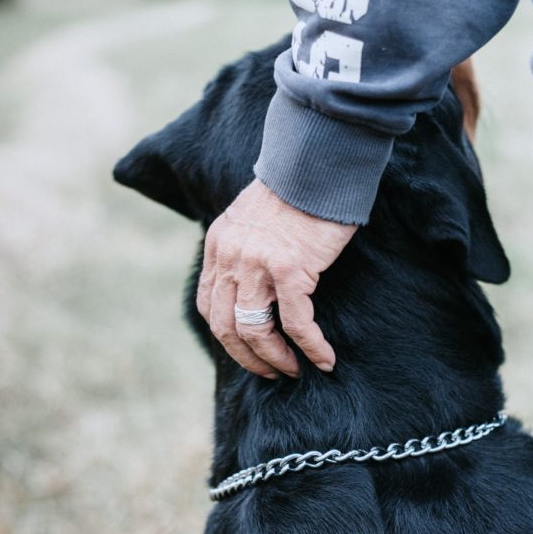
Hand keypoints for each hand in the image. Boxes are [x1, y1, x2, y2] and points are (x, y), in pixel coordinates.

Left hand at [197, 180, 356, 378]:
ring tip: (294, 369)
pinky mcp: (291, 269)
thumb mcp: (254, 216)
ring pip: (254, 330)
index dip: (226, 335)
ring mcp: (257, 264)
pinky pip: (297, 324)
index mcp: (219, 243)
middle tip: (271, 371)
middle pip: (225, 325)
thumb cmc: (299, 188)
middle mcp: (230, 256)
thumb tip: (258, 280)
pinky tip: (324, 359)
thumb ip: (247, 245)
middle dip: (247, 357)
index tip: (248, 349)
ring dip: (274, 359)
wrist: (320, 161)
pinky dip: (310, 347)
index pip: (208, 304)